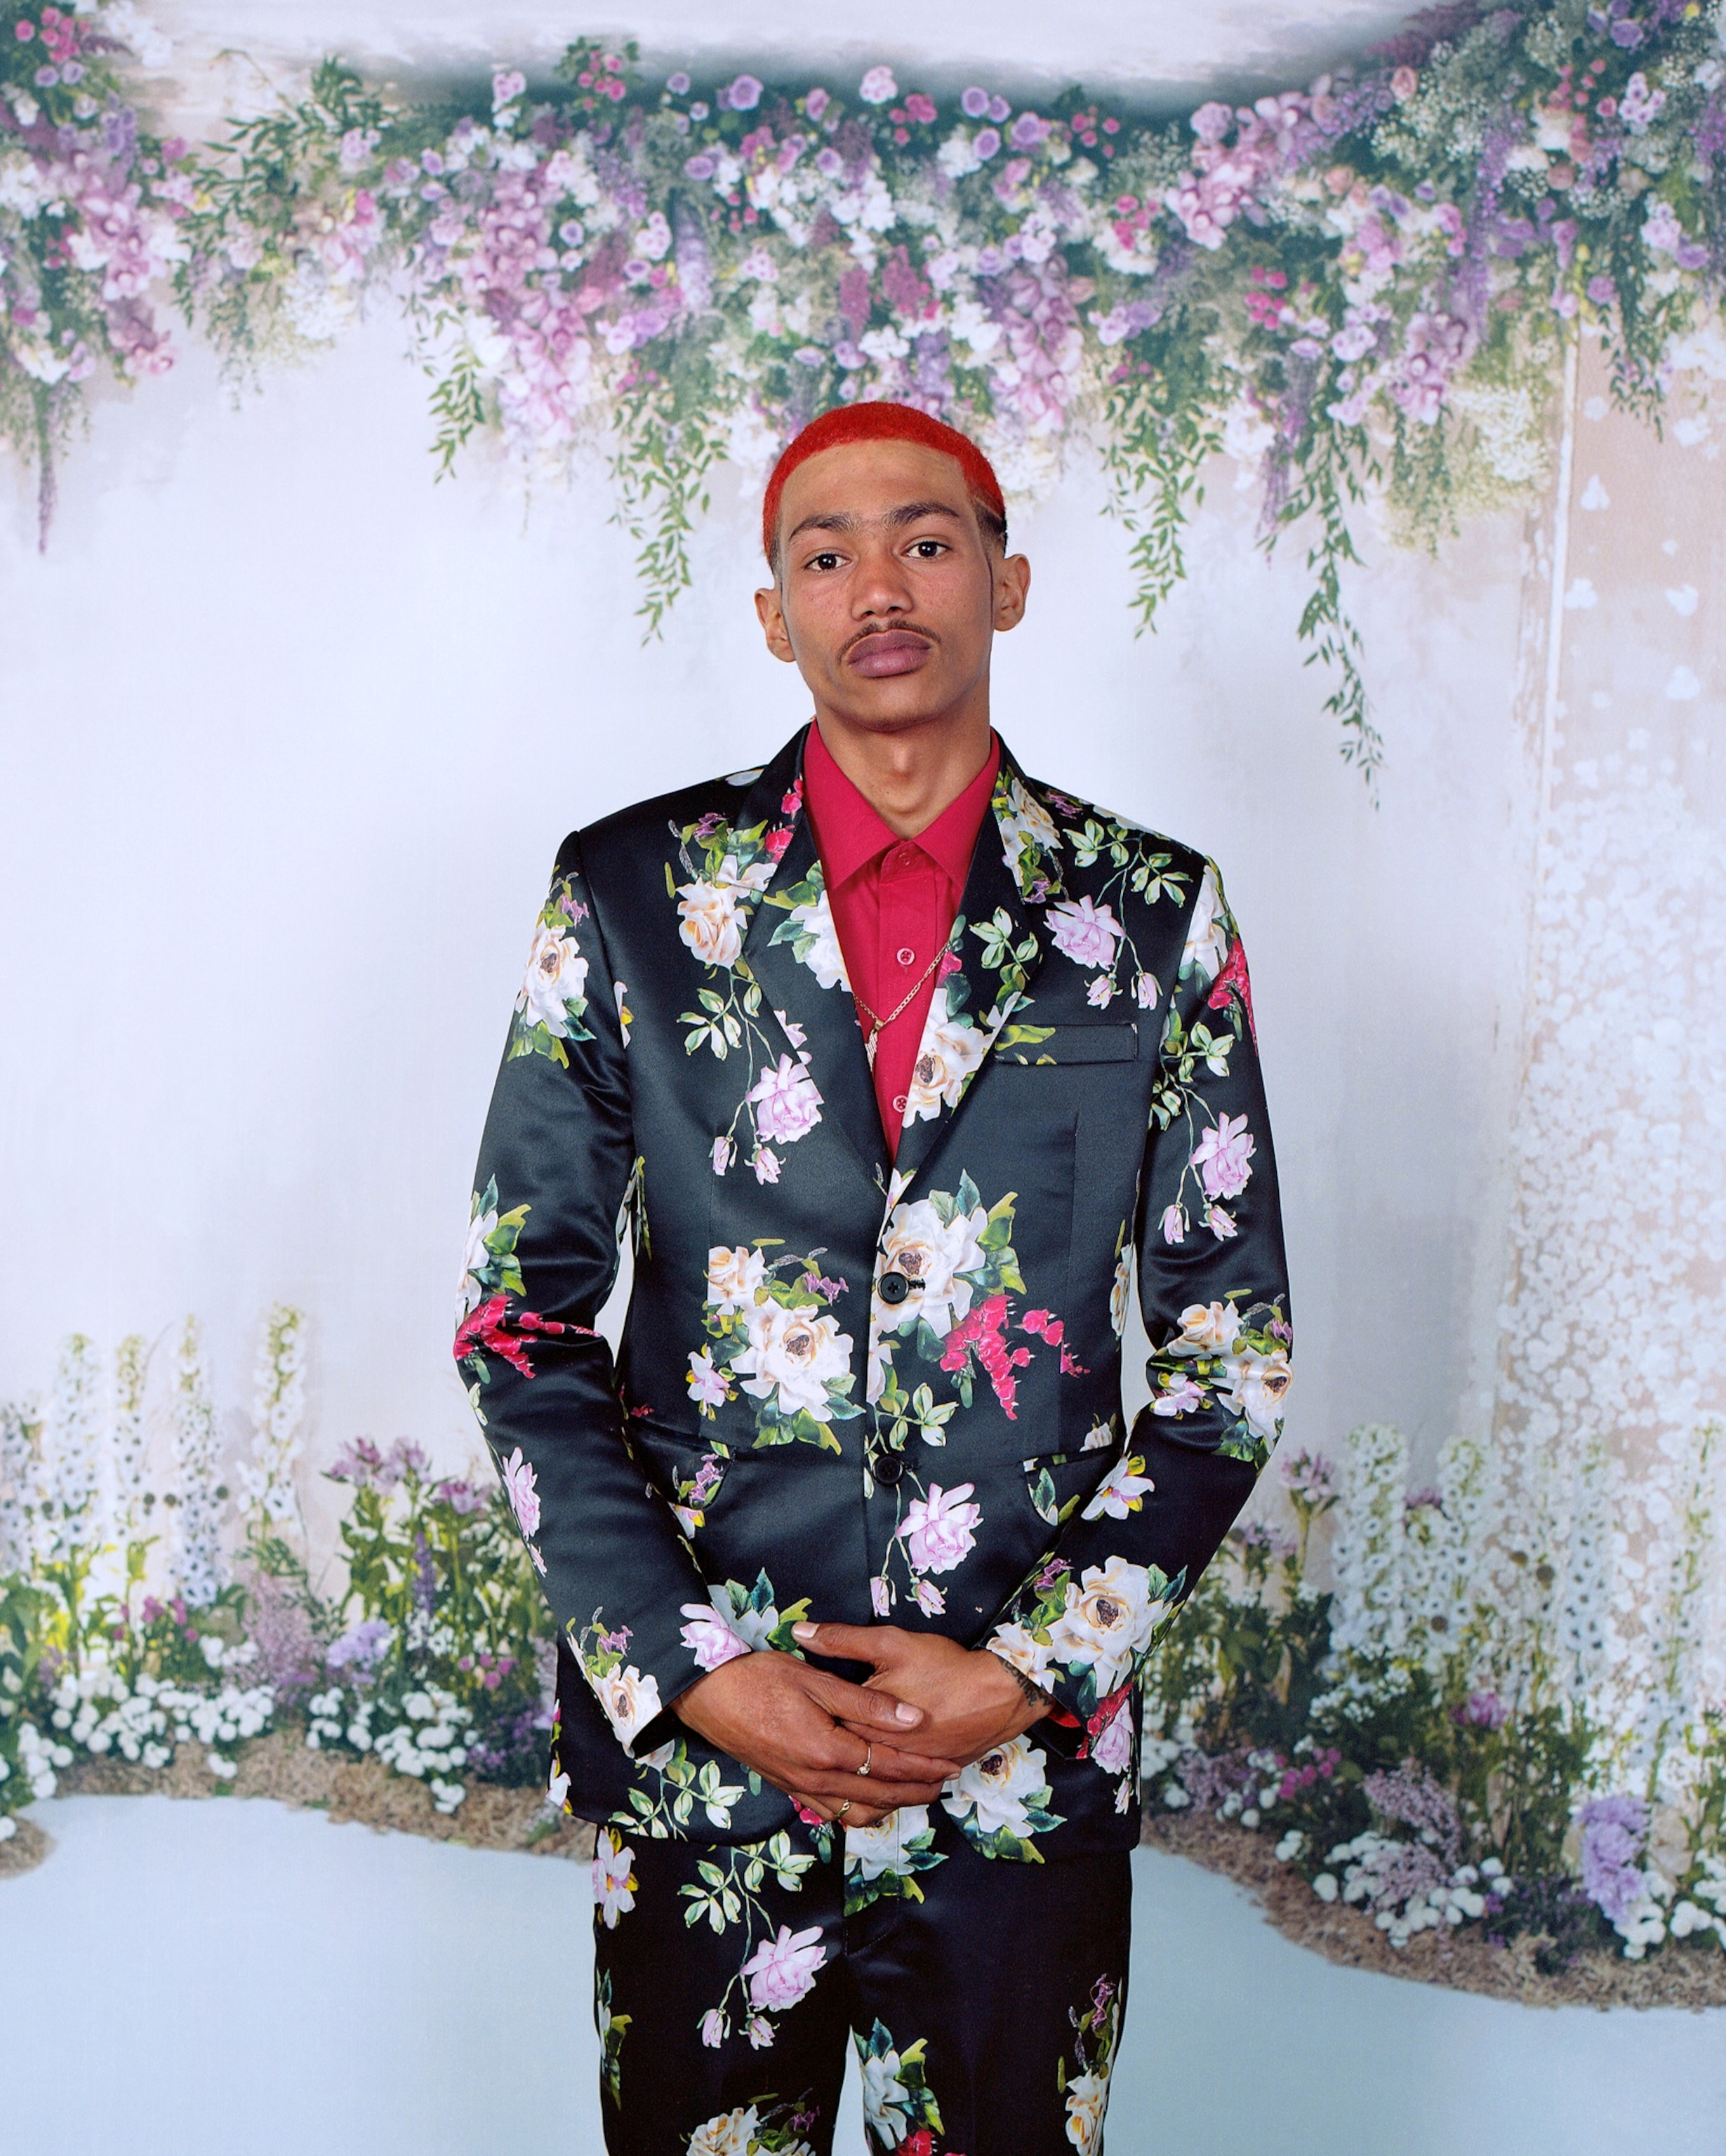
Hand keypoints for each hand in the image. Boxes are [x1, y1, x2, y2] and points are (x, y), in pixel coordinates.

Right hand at [670, 1648, 964, 1828]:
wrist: (706, 1695)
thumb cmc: (759, 1678)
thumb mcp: (817, 1680)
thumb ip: (866, 1703)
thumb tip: (913, 1718)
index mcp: (827, 1750)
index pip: (890, 1765)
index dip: (923, 1767)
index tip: (950, 1765)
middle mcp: (815, 1778)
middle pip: (878, 1794)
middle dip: (916, 1791)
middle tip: (944, 1784)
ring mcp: (798, 1787)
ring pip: (854, 1812)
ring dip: (889, 1806)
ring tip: (914, 1795)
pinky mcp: (785, 1785)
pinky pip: (829, 1811)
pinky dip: (856, 1811)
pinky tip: (867, 1800)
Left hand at [790, 1622, 1048, 1771]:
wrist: (999, 1695)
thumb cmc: (944, 1666)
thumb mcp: (890, 1643)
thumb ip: (841, 1640)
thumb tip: (799, 1633)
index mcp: (866, 1725)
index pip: (824, 1728)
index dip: (810, 1719)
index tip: (798, 1712)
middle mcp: (883, 1755)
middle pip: (845, 1759)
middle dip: (827, 1750)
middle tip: (809, 1743)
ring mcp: (906, 1771)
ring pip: (871, 1779)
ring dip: (855, 1773)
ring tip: (837, 1768)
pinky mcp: (927, 1777)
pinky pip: (899, 1787)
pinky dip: (887, 1785)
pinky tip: (878, 1783)